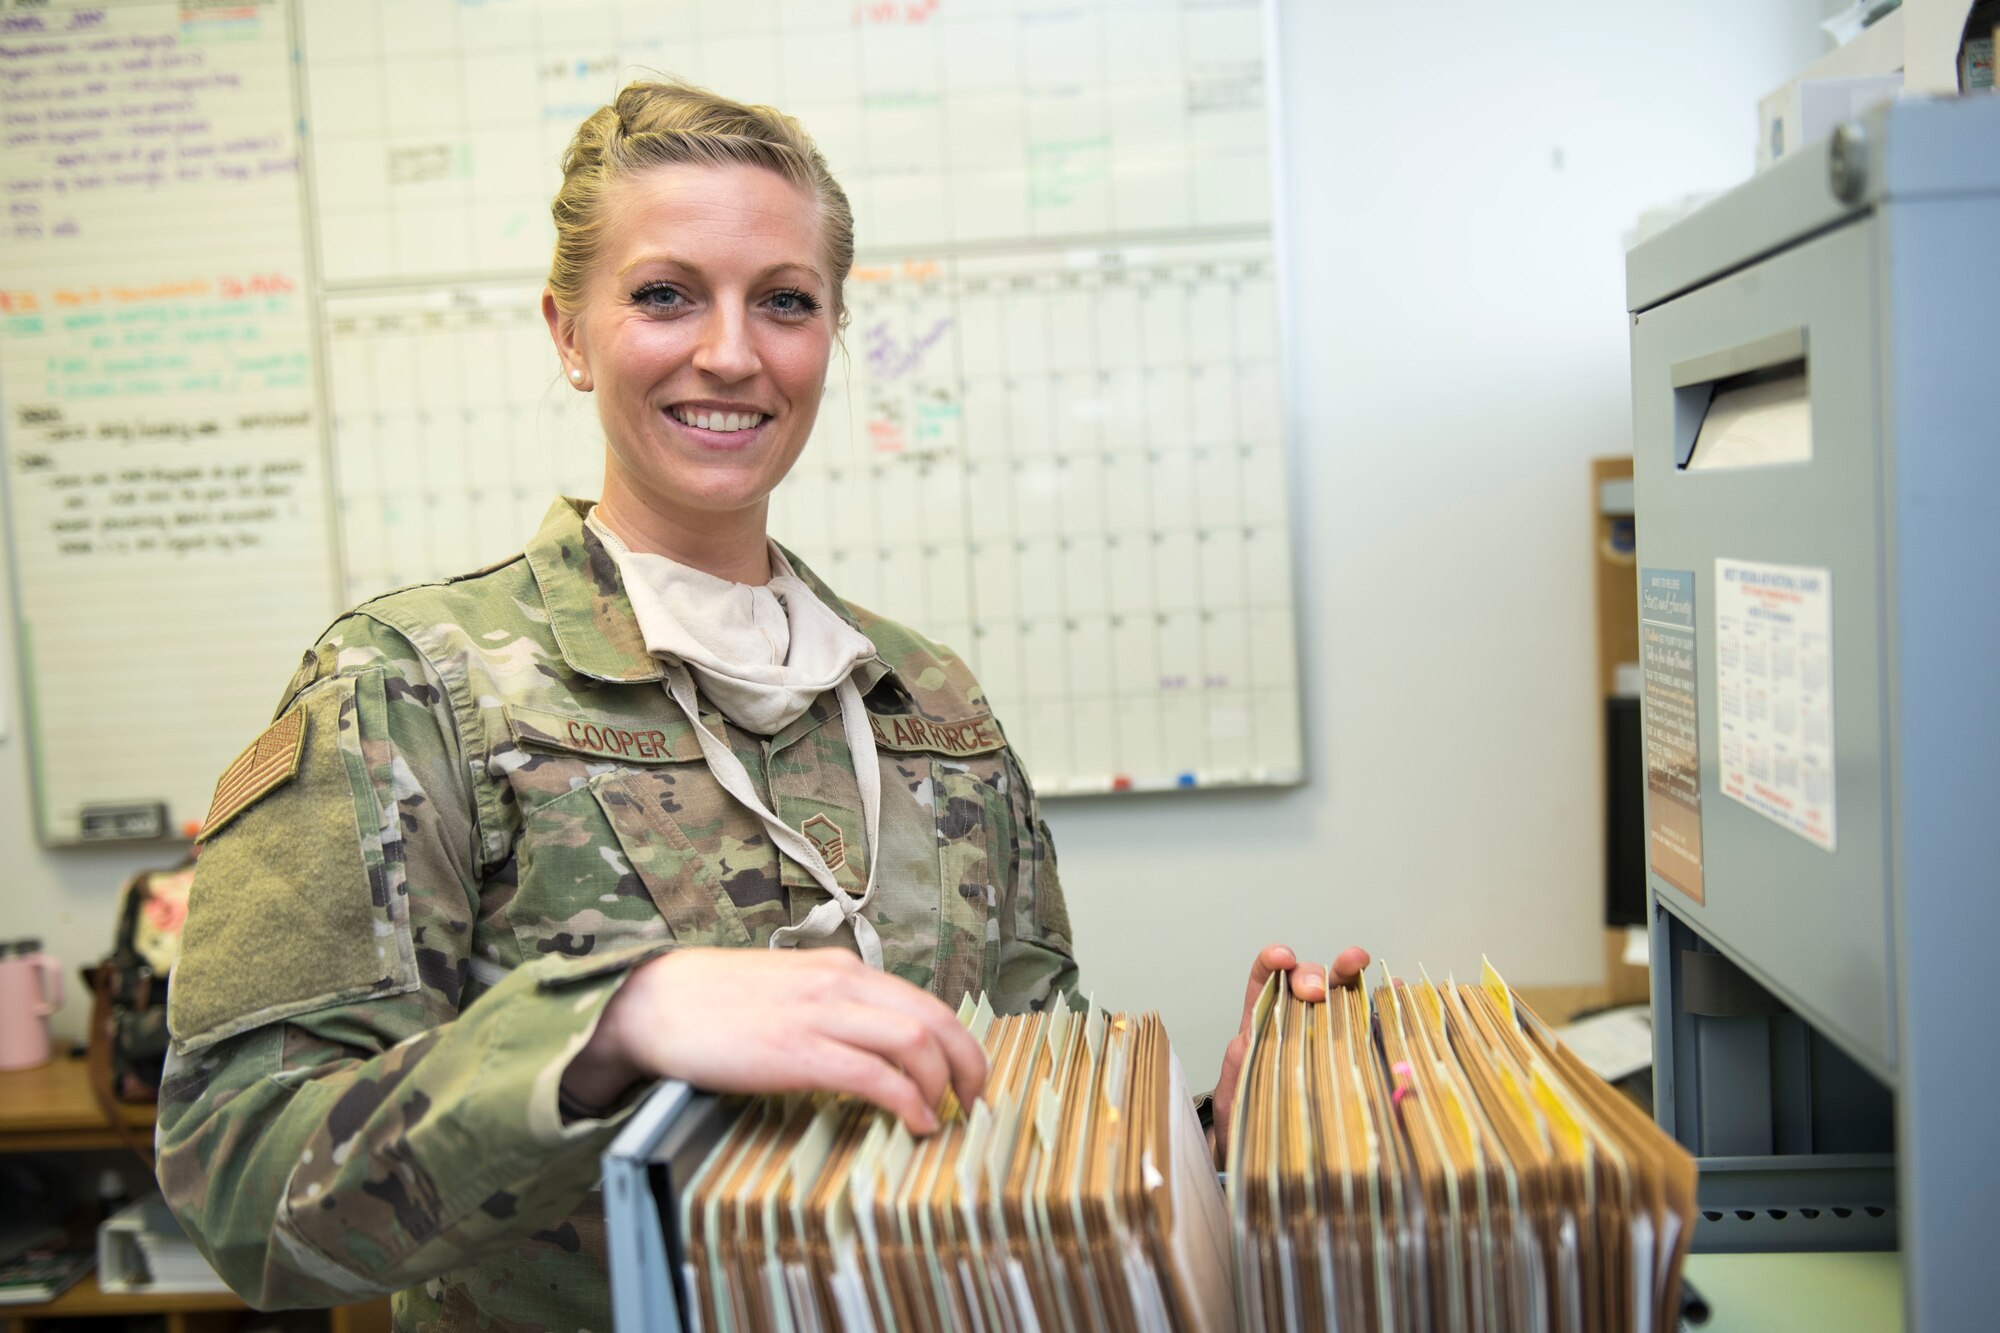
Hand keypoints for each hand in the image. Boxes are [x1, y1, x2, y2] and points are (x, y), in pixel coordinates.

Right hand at [561, 948, 986, 1133]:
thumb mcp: (789, 989)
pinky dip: (906, 1100)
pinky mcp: (798, 1052)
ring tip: (943, 1115)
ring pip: (914, 1041)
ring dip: (941, 1084)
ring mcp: (821, 1015)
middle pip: (934, 1018)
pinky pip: (873, 1075)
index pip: (924, 1001)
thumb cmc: (715, 1002)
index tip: (965, 1076)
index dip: (958, 1042)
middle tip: (973, 1101)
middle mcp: (841, 983)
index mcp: (841, 969)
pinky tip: (912, 1122)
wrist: (655, 1003)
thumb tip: (871, 1042)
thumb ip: (831, 1006)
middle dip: (967, 1063)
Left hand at [1210, 943, 1369, 1161]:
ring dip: (1347, 973)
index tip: (1282, 957)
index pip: (1264, 981)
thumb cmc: (1248, 1120)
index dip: (1271, 962)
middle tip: (1316, 992)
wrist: (1266, 1158)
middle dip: (1311, 976)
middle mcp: (1296, 1023)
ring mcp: (1328, 1037)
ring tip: (1356, 962)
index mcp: (1262, 1026)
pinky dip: (1379, 1005)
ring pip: (1339, 995)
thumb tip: (1247, 1041)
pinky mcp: (1354, 1056)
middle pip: (1305, 983)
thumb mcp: (1235, 1094)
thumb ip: (1239, 1065)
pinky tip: (1392, 992)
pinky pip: (1367, 1026)